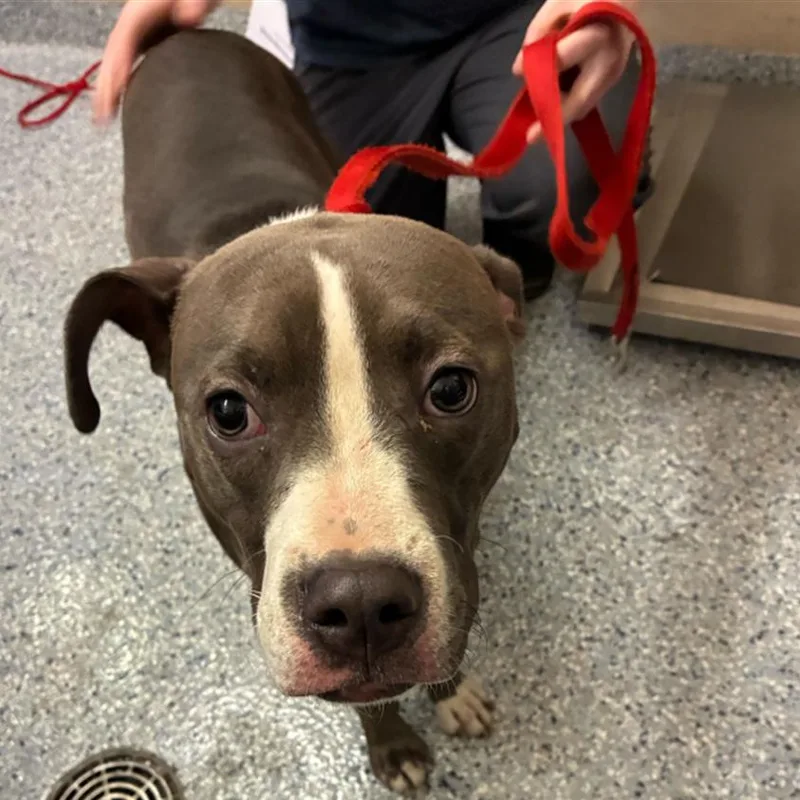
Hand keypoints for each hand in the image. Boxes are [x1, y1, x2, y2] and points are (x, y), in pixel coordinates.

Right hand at [93, 0, 220, 123]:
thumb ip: (194, 2)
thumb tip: (189, 16)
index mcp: (139, 12)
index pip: (123, 41)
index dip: (117, 66)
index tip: (114, 90)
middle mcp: (134, 24)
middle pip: (113, 56)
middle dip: (105, 86)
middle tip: (102, 117)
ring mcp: (139, 34)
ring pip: (117, 64)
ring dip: (108, 90)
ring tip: (103, 119)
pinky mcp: (148, 43)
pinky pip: (130, 66)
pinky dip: (123, 86)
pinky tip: (123, 106)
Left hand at [512, 0, 637, 141]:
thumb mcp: (560, 2)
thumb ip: (539, 32)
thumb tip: (519, 71)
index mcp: (596, 35)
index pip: (563, 58)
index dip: (539, 69)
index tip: (519, 72)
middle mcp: (608, 62)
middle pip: (579, 101)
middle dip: (554, 118)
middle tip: (530, 137)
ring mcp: (614, 76)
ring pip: (582, 106)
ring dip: (559, 115)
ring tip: (537, 123)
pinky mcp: (613, 82)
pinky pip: (587, 100)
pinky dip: (568, 105)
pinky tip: (552, 105)